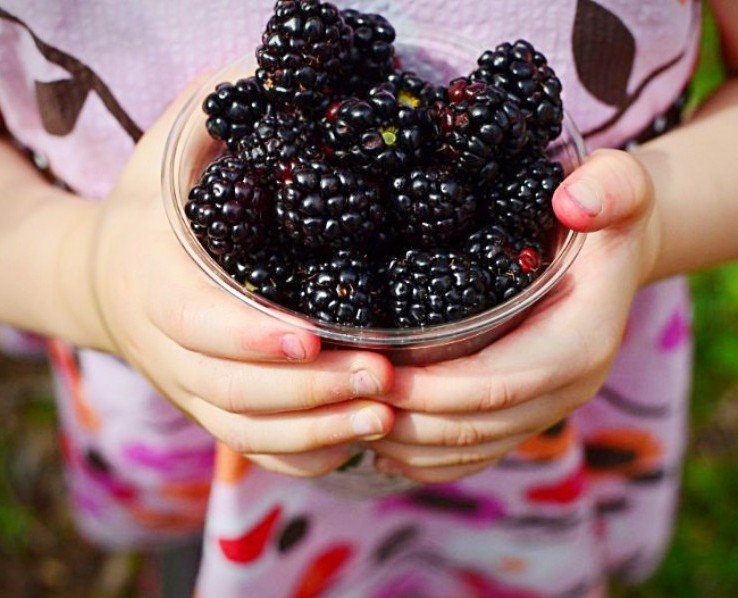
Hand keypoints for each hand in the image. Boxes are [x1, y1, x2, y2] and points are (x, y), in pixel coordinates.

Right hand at [85, 79, 394, 476]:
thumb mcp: (171, 147)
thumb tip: (285, 70)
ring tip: (384, 414)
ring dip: (317, 430)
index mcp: (159, 286)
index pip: (197, 324)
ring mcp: (193, 390)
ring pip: (248, 432)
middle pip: (233, 392)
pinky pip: (257, 451)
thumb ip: (219, 111)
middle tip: (382, 377)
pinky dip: (305, 454)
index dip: (248, 338)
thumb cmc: (155, 208)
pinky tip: (357, 438)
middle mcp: (172, 351)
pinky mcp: (214, 410)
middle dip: (309, 392)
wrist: (109, 277)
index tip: (310, 338)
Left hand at [370, 149, 659, 483]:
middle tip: (346, 396)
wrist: (617, 248)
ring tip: (352, 418)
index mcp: (580, 344)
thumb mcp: (619, 185)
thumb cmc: (606, 212)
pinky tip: (382, 445)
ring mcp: (547, 408)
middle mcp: (567, 389)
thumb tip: (573, 203)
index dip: (437, 388)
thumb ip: (610, 188)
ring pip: (472, 449)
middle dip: (409, 419)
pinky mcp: (527, 413)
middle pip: (478, 426)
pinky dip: (427, 458)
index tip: (378, 373)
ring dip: (409, 444)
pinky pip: (476, 454)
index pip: (500, 383)